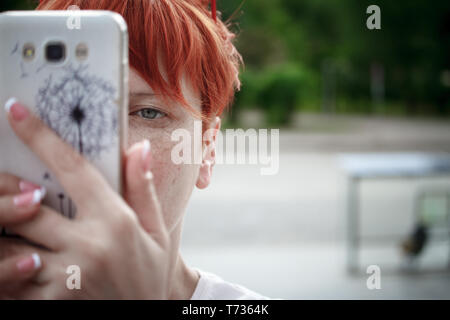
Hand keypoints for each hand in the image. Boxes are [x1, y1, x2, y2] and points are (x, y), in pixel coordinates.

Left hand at [0, 98, 171, 298]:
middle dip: (4, 185)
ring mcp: (64, 277)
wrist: (148, 319)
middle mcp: (87, 246)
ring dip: (0, 226)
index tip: (15, 112)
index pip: (72, 169)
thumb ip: (142, 189)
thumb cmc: (150, 273)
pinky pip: (12, 277)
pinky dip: (5, 265)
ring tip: (1, 212)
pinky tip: (11, 256)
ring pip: (8, 243)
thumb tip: (138, 148)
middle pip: (27, 205)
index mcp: (115, 222)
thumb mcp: (157, 231)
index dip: (41, 137)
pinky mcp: (50, 302)